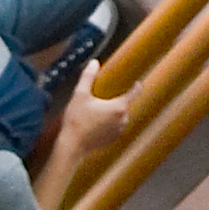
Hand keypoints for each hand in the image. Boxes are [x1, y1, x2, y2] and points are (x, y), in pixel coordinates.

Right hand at [35, 80, 131, 197]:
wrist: (71, 146)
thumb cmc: (76, 120)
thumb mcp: (80, 94)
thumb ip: (88, 76)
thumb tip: (94, 63)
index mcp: (119, 107)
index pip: (135, 92)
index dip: (137, 84)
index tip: (136, 79)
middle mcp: (123, 120)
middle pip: (125, 103)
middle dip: (116, 99)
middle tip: (103, 96)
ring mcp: (119, 131)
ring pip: (120, 116)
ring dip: (113, 112)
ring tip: (97, 110)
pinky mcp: (113, 139)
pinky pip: (115, 126)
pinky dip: (109, 123)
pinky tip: (95, 122)